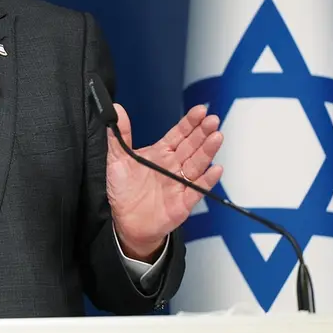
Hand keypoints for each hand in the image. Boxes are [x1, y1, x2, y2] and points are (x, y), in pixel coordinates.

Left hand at [106, 103, 223, 260]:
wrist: (126, 222)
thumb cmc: (124, 191)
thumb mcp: (117, 160)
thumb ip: (119, 135)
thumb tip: (117, 111)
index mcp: (161, 153)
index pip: (178, 134)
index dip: (190, 123)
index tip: (200, 111)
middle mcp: (173, 166)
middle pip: (191, 146)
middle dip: (202, 132)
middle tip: (212, 120)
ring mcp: (180, 183)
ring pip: (197, 164)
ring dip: (207, 151)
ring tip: (216, 137)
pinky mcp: (183, 202)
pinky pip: (197, 190)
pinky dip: (207, 180)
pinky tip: (215, 169)